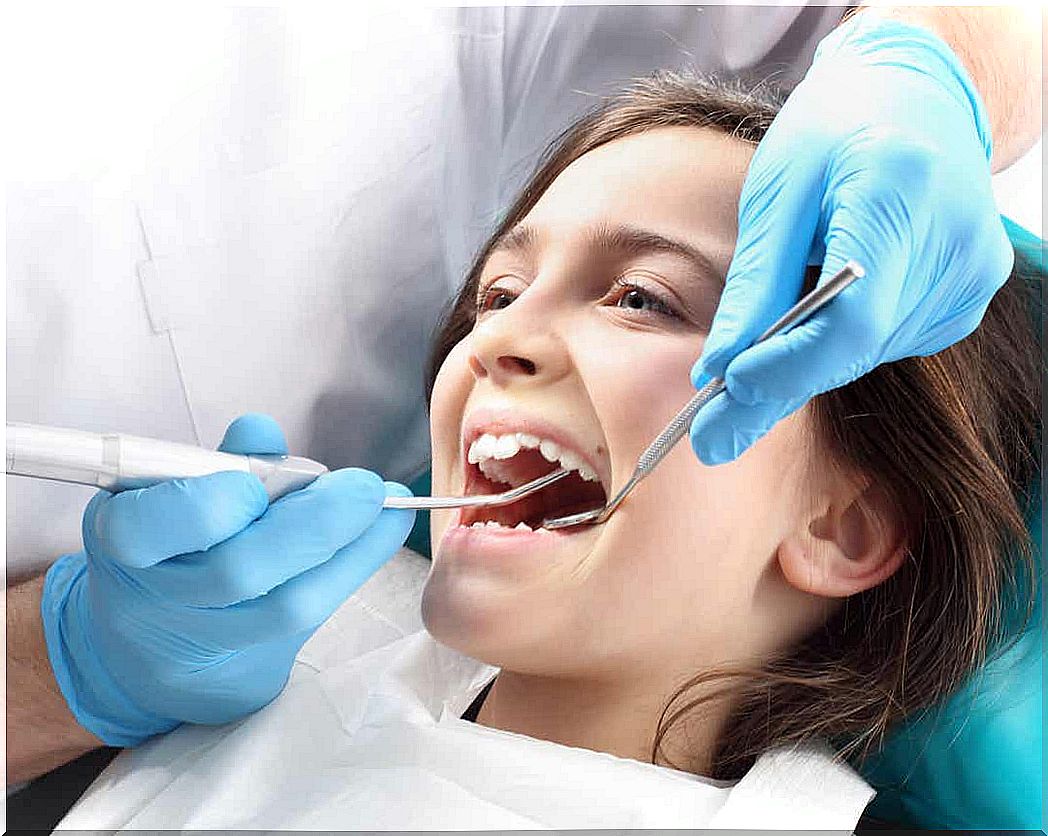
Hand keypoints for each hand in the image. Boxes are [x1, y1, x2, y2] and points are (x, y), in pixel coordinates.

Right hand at [40, 414, 414, 745]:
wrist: (149, 642)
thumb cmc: (171, 543)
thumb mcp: (174, 493)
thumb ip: (220, 461)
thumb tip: (260, 430)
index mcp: (122, 538)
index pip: (144, 529)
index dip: (205, 507)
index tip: (253, 484)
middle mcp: (153, 600)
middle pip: (235, 572)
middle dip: (314, 523)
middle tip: (366, 486)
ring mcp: (200, 645)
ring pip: (284, 609)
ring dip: (349, 551)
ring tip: (385, 509)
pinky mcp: (245, 675)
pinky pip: (311, 625)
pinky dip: (352, 573)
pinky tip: (382, 536)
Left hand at [690, 13, 1012, 464]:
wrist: (915, 96)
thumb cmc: (834, 128)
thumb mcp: (776, 191)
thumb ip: (754, 282)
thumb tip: (720, 369)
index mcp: (901, 193)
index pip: (849, 317)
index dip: (787, 365)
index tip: (725, 388)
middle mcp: (955, 242)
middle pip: (857, 347)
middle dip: (778, 385)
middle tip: (711, 432)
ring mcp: (970, 274)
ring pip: (867, 354)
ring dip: (804, 365)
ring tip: (751, 363)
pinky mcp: (968, 294)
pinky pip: (886, 342)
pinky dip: (838, 344)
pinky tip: (817, 312)